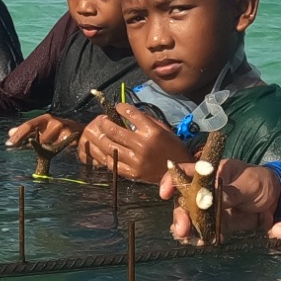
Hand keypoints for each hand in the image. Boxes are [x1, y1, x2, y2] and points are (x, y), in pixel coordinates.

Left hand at [4, 114, 79, 154]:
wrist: (82, 131)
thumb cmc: (58, 130)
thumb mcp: (43, 128)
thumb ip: (27, 131)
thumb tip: (10, 133)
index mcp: (45, 119)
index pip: (28, 126)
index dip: (17, 135)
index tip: (8, 144)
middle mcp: (54, 122)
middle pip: (37, 136)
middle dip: (27, 145)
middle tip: (17, 150)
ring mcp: (64, 129)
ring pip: (48, 144)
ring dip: (42, 150)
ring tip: (42, 151)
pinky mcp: (72, 138)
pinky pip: (59, 148)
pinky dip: (55, 151)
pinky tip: (54, 152)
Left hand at [75, 103, 191, 184]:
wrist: (179, 171)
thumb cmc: (172, 147)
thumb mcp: (163, 129)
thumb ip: (145, 120)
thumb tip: (126, 112)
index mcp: (152, 132)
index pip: (131, 114)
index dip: (120, 108)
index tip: (117, 107)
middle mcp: (142, 145)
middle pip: (114, 131)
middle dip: (104, 123)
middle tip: (102, 120)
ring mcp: (136, 161)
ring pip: (109, 147)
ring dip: (101, 138)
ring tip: (101, 133)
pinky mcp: (132, 173)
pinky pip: (113, 163)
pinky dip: (107, 155)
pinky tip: (107, 150)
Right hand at [162, 155, 280, 244]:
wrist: (278, 199)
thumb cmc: (261, 181)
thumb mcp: (248, 183)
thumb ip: (231, 191)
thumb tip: (214, 199)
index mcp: (209, 173)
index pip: (183, 173)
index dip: (171, 181)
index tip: (165, 194)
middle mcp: (205, 190)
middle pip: (183, 201)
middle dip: (179, 216)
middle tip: (181, 229)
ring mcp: (210, 208)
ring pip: (191, 218)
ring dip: (187, 229)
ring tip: (189, 239)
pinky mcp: (219, 222)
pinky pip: (205, 230)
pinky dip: (202, 236)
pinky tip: (203, 241)